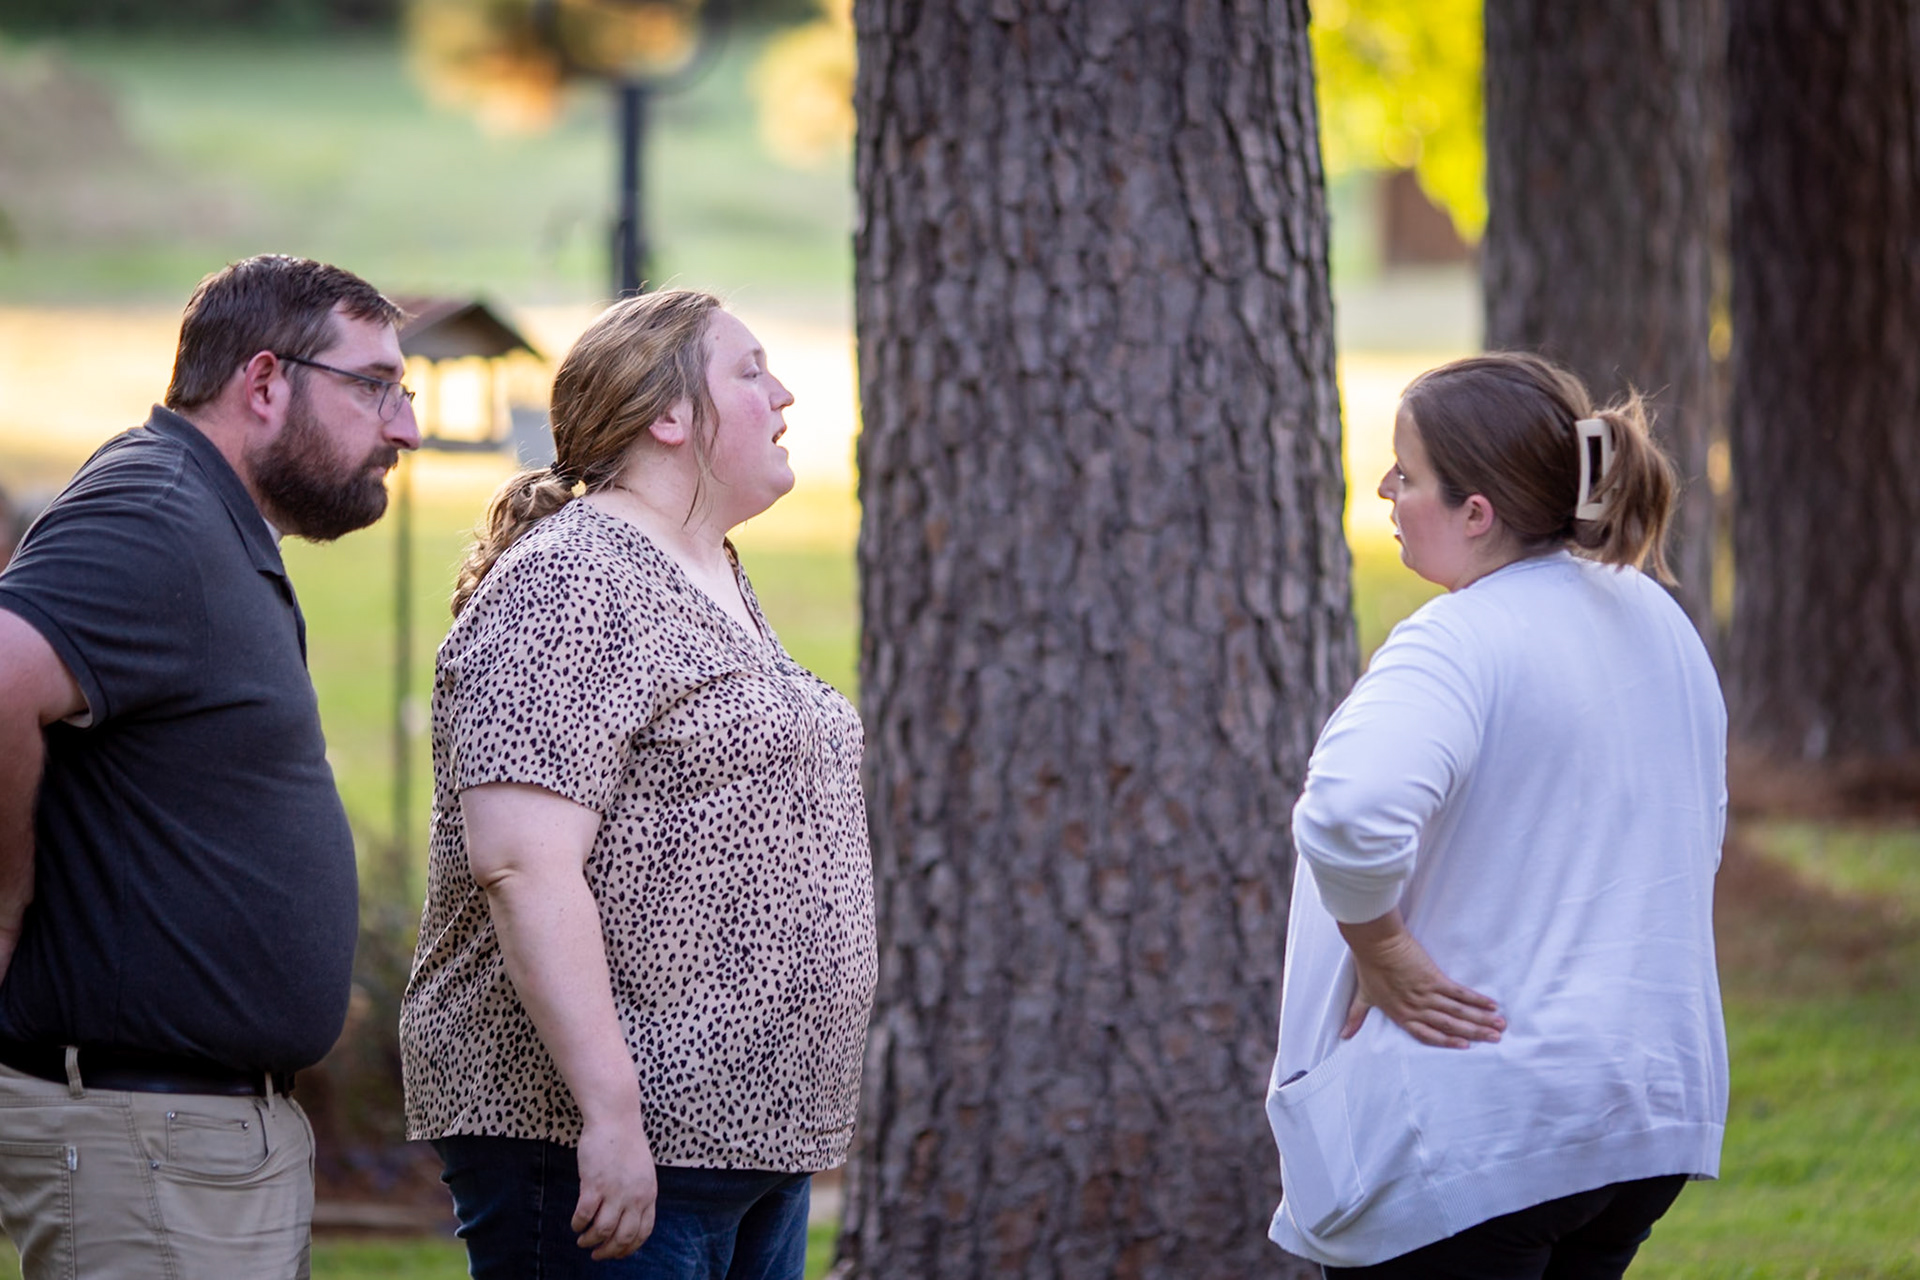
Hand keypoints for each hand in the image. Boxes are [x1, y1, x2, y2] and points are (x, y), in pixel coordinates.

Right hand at [571, 1112, 658, 1260]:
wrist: (615, 1118)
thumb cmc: (626, 1143)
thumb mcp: (643, 1172)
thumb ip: (639, 1194)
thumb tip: (628, 1218)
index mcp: (648, 1194)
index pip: (643, 1232)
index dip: (628, 1248)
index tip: (617, 1253)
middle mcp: (634, 1196)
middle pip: (623, 1237)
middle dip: (608, 1251)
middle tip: (596, 1255)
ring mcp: (615, 1191)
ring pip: (602, 1231)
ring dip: (590, 1241)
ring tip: (582, 1241)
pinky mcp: (594, 1184)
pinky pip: (584, 1215)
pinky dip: (578, 1224)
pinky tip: (575, 1224)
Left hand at [1338, 911, 1504, 1048]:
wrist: (1374, 943)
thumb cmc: (1368, 966)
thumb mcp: (1363, 995)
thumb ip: (1356, 1017)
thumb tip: (1343, 1034)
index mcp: (1401, 1014)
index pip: (1428, 1034)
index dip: (1447, 1041)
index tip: (1466, 1046)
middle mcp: (1416, 1008)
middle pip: (1449, 1026)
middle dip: (1474, 1033)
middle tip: (1495, 1039)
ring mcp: (1426, 994)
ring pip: (1458, 1012)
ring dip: (1480, 1020)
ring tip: (1499, 1025)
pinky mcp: (1433, 978)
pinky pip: (1459, 992)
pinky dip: (1475, 1000)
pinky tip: (1490, 1004)